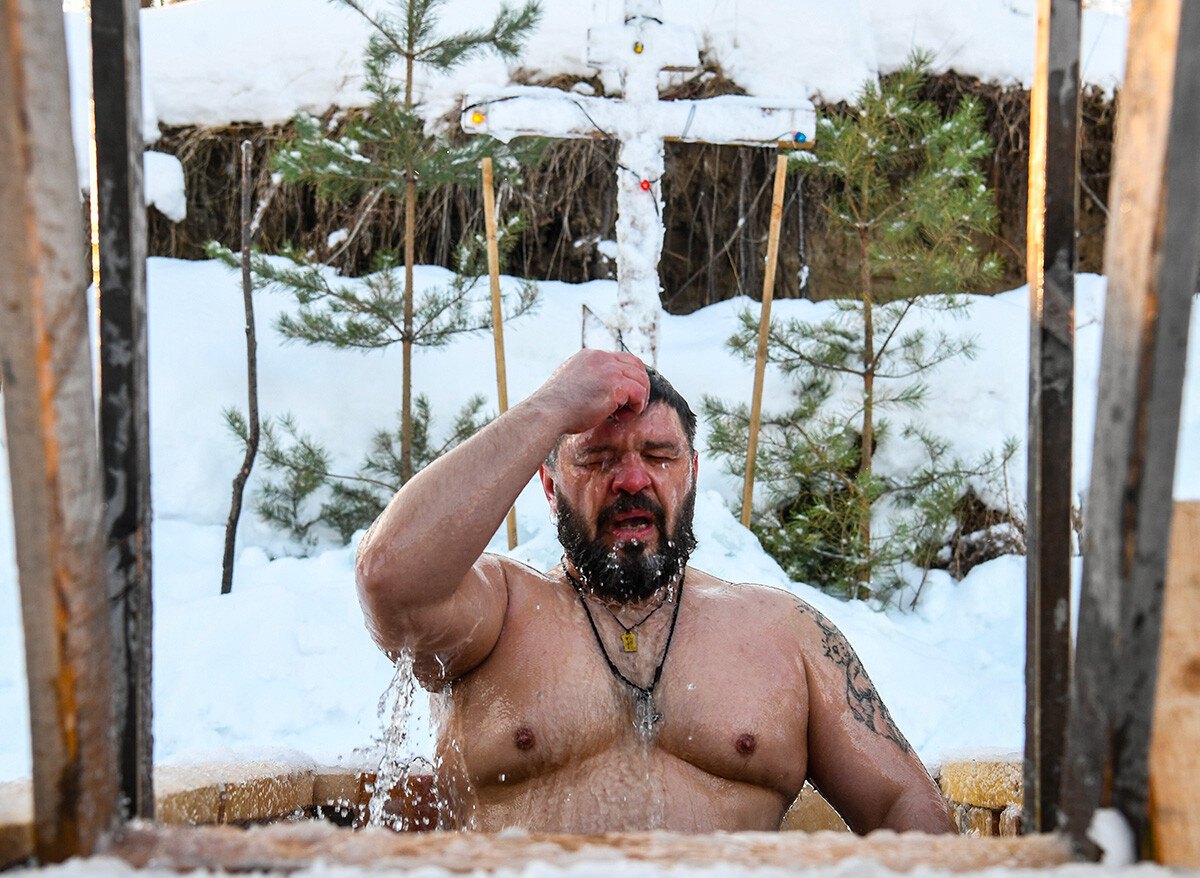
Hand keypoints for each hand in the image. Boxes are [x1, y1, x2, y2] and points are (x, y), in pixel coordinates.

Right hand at [535, 349, 650, 436]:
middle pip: (636, 365)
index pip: (621, 359)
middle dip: (638, 386)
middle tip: (629, 406)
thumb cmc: (555, 407)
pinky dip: (636, 407)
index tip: (622, 396)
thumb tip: (598, 388)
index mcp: (590, 356)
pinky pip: (640, 393)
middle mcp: (601, 358)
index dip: (627, 377)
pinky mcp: (616, 385)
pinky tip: (620, 417)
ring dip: (636, 399)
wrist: (547, 413)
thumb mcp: (571, 382)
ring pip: (641, 379)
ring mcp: (609, 369)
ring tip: (621, 414)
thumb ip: (586, 378)